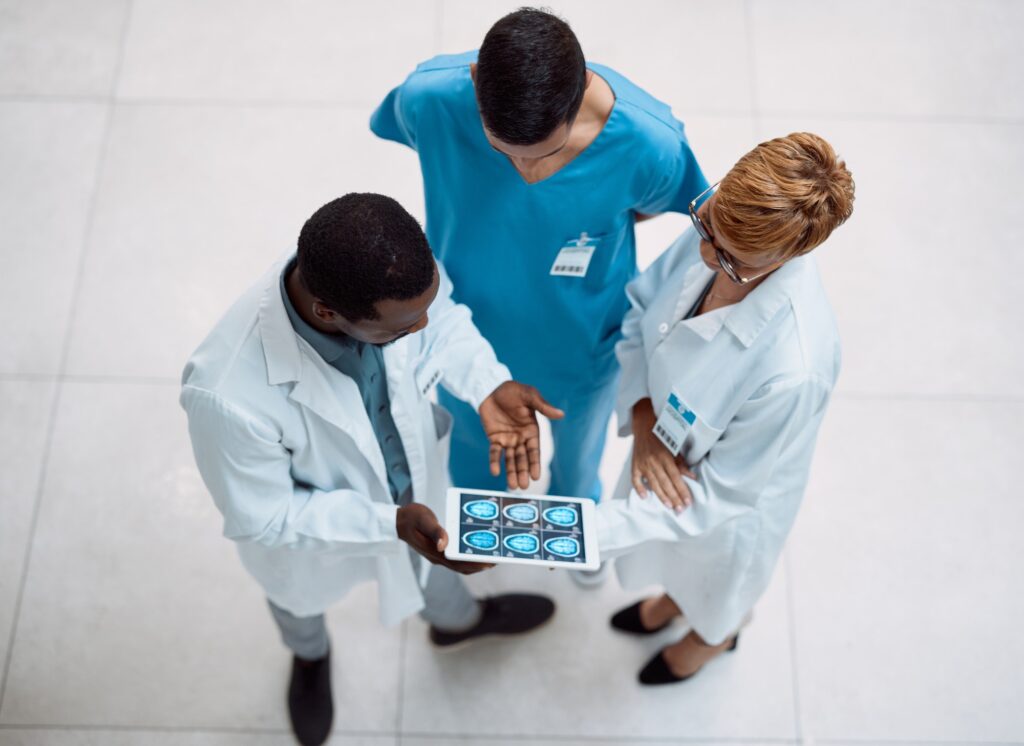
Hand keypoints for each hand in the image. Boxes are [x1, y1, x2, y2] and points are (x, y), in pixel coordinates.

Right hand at [396, 504, 492, 574]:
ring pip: (461, 563)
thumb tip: (443, 545)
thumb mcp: (424, 520)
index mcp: (435, 553)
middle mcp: (438, 557)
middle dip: (481, 564)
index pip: (459, 564)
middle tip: (498, 557)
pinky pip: (457, 557)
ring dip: (476, 561)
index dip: (476, 565)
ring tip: (491, 554)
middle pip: (463, 566)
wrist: (398, 520)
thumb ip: (435, 531)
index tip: (491, 562)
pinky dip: (468, 555)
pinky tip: (476, 547)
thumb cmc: (411, 518)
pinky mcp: (439, 550)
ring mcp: (438, 555)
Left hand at [479, 381, 564, 488]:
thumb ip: (543, 407)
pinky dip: (495, 462)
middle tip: (522, 486)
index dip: (534, 463)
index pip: (534, 450)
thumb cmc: (514, 391)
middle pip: (523, 458)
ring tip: (513, 486)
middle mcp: (521, 437)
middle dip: (523, 472)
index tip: (535, 476)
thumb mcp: (529, 396)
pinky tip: (495, 472)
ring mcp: (507, 439)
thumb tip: (561, 414)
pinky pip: (495, 452)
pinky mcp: (494, 438)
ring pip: (510, 459)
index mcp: (532, 430)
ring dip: (511, 472)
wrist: (492, 387)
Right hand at [630, 398, 695, 513]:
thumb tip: (692, 476)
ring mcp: (643, 463)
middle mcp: (654, 461)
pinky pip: (635, 479)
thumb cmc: (661, 436)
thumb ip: (682, 463)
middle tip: (680, 509)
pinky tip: (644, 497)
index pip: (676, 477)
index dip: (682, 490)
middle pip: (665, 482)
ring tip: (668, 506)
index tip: (688, 501)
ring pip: (653, 483)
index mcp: (665, 456)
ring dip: (661, 495)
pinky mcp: (635, 464)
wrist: (644, 424)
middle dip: (674, 497)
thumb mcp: (674, 447)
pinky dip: (639, 488)